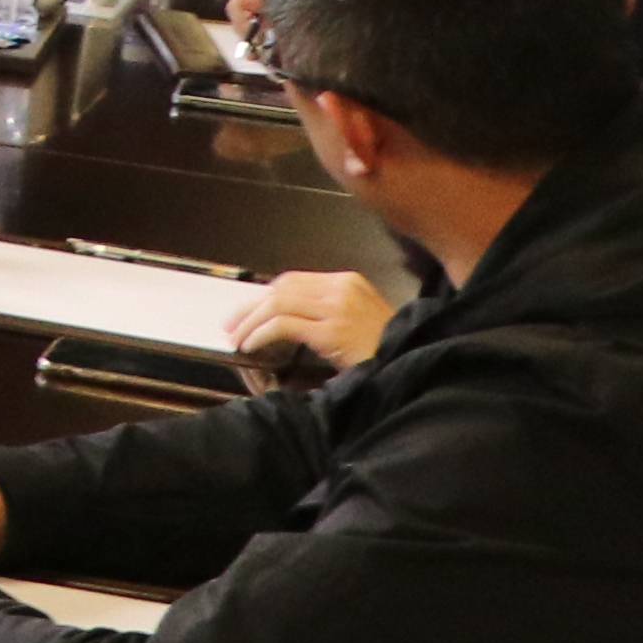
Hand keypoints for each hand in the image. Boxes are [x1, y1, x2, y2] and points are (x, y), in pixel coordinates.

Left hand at [235, 270, 388, 374]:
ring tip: (237, 338)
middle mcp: (340, 288)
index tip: (247, 311)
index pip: (292, 280)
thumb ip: (325, 309)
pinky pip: (283, 325)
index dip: (265, 295)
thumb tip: (282, 315)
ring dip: (250, 322)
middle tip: (231, 325)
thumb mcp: (357, 318)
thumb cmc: (385, 347)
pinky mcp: (332, 330)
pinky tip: (252, 345)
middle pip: (280, 288)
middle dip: (251, 307)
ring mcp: (337, 307)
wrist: (411, 362)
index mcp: (347, 281)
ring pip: (277, 304)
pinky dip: (261, 334)